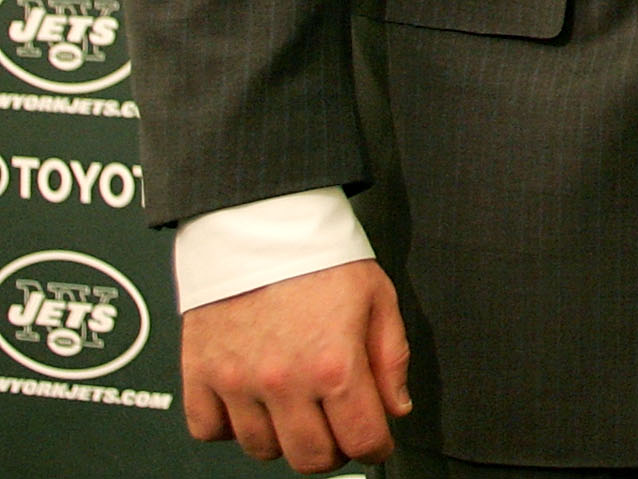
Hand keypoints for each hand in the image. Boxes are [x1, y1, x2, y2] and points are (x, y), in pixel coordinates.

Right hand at [180, 258, 409, 471]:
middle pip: (310, 458)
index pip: (362, 441)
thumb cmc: (320, 257)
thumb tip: (396, 407)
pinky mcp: (199, 374)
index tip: (376, 439)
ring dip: (283, 439)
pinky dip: (229, 427)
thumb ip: (392, 359)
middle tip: (338, 428)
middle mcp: (283, 381)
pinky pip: (208, 430)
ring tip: (296, 408)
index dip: (377, 446)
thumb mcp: (378, 298)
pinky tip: (250, 403)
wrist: (261, 224)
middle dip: (333, 450)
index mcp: (334, 364)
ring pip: (261, 450)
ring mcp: (236, 382)